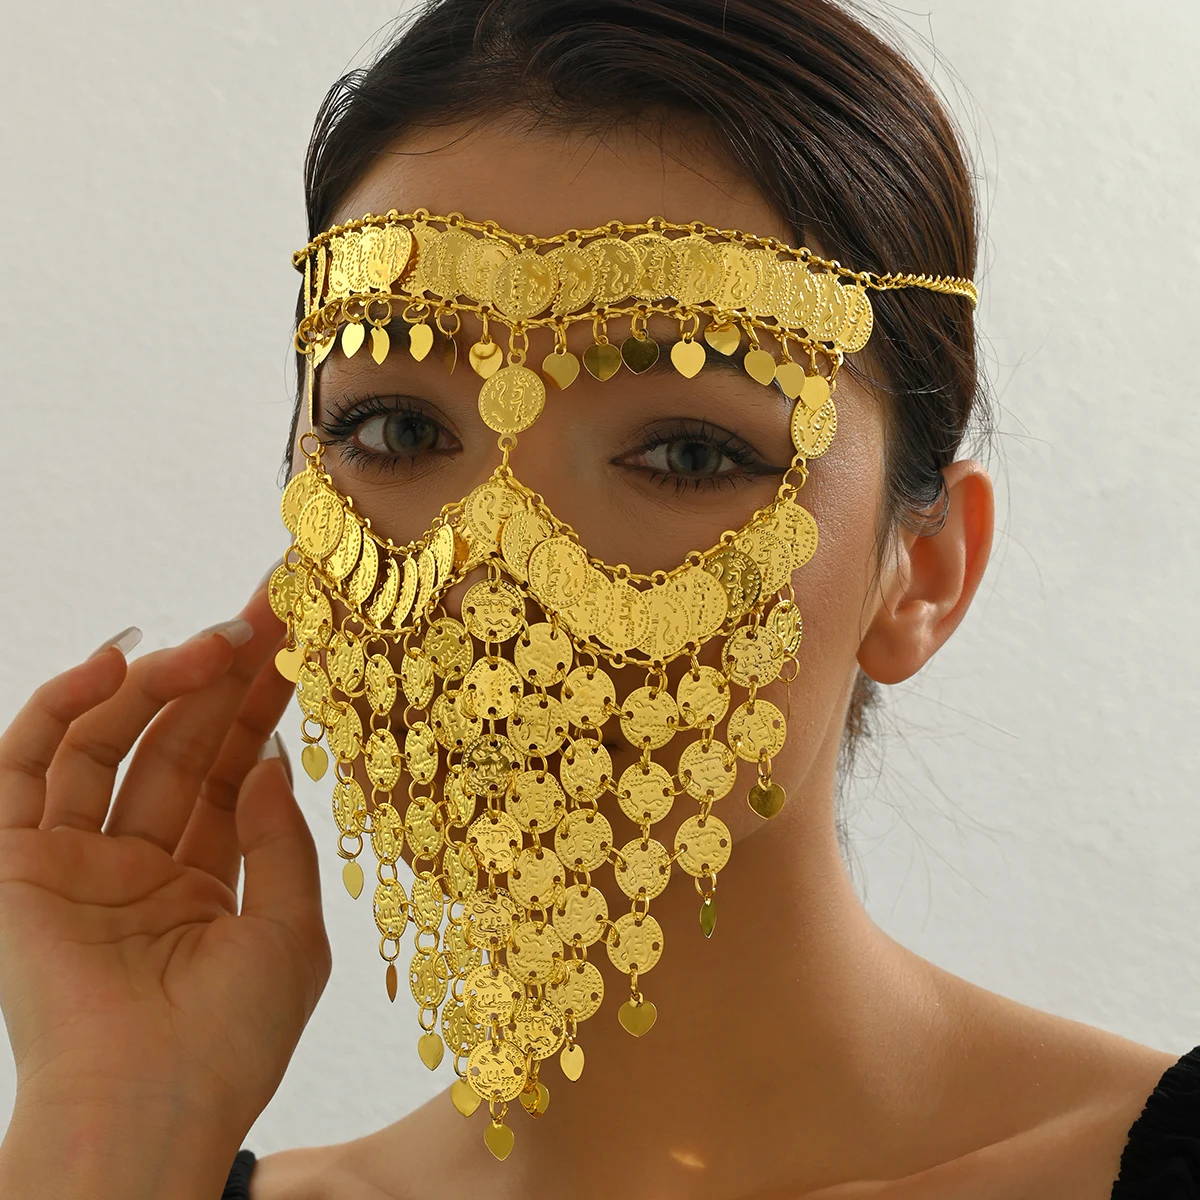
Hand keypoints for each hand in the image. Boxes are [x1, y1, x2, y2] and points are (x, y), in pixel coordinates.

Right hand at [0, 580, 330, 1149]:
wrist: (147, 1108)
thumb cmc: (230, 1040)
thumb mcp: (289, 931)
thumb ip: (280, 841)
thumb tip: (273, 760)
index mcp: (202, 880)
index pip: (232, 769)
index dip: (262, 705)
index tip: (298, 642)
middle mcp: (137, 862)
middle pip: (179, 745)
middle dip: (222, 678)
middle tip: (264, 614)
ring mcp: (74, 860)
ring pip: (110, 743)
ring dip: (158, 683)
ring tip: (210, 643)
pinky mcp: (15, 863)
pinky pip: (28, 766)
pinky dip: (62, 708)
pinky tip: (116, 661)